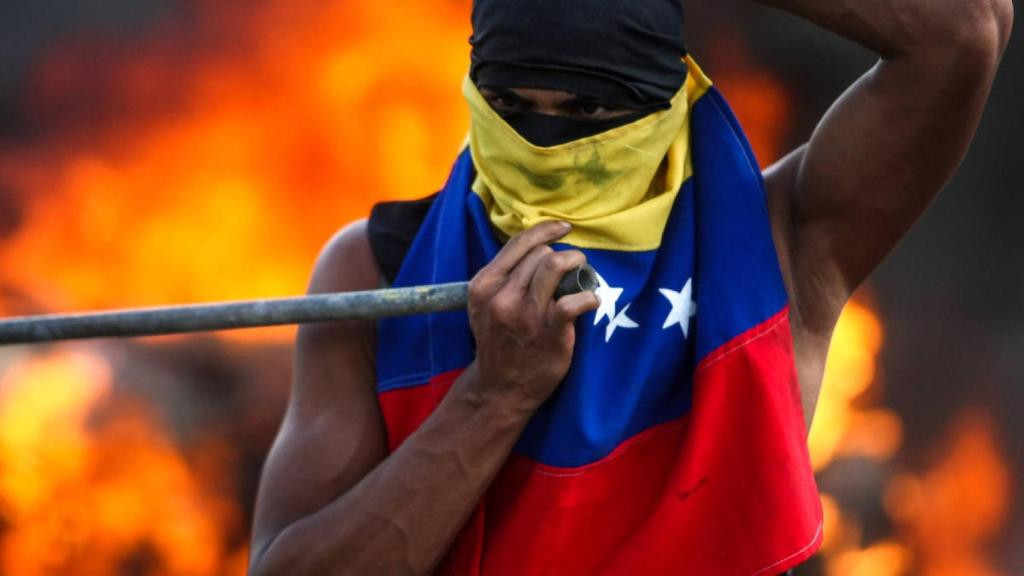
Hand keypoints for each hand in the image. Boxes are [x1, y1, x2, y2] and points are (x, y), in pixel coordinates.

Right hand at [465, 221, 599, 414]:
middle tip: (573, 268)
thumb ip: (504, 278)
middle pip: (540, 254)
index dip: (545, 231)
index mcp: (484, 285)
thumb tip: (538, 248)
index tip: (563, 228)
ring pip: (555, 266)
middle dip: (561, 256)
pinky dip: (588, 297)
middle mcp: (501, 296)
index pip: (518, 243)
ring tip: (583, 274)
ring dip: (576, 264)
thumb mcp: (485, 306)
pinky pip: (573, 301)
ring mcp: (525, 314)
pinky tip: (591, 301)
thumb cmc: (499, 343)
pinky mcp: (548, 331)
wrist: (500, 388)